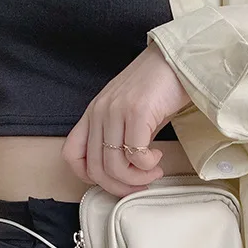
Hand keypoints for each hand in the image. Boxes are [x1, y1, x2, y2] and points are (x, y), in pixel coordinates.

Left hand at [61, 43, 191, 197]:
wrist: (177, 60)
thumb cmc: (156, 88)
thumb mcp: (128, 114)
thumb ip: (118, 138)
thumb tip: (123, 172)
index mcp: (93, 113)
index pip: (71, 153)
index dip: (88, 176)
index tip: (113, 179)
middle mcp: (99, 112)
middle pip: (96, 169)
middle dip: (120, 187)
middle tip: (141, 184)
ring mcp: (116, 112)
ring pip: (115, 167)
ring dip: (137, 178)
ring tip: (153, 171)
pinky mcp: (137, 112)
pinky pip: (136, 156)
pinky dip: (148, 165)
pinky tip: (157, 157)